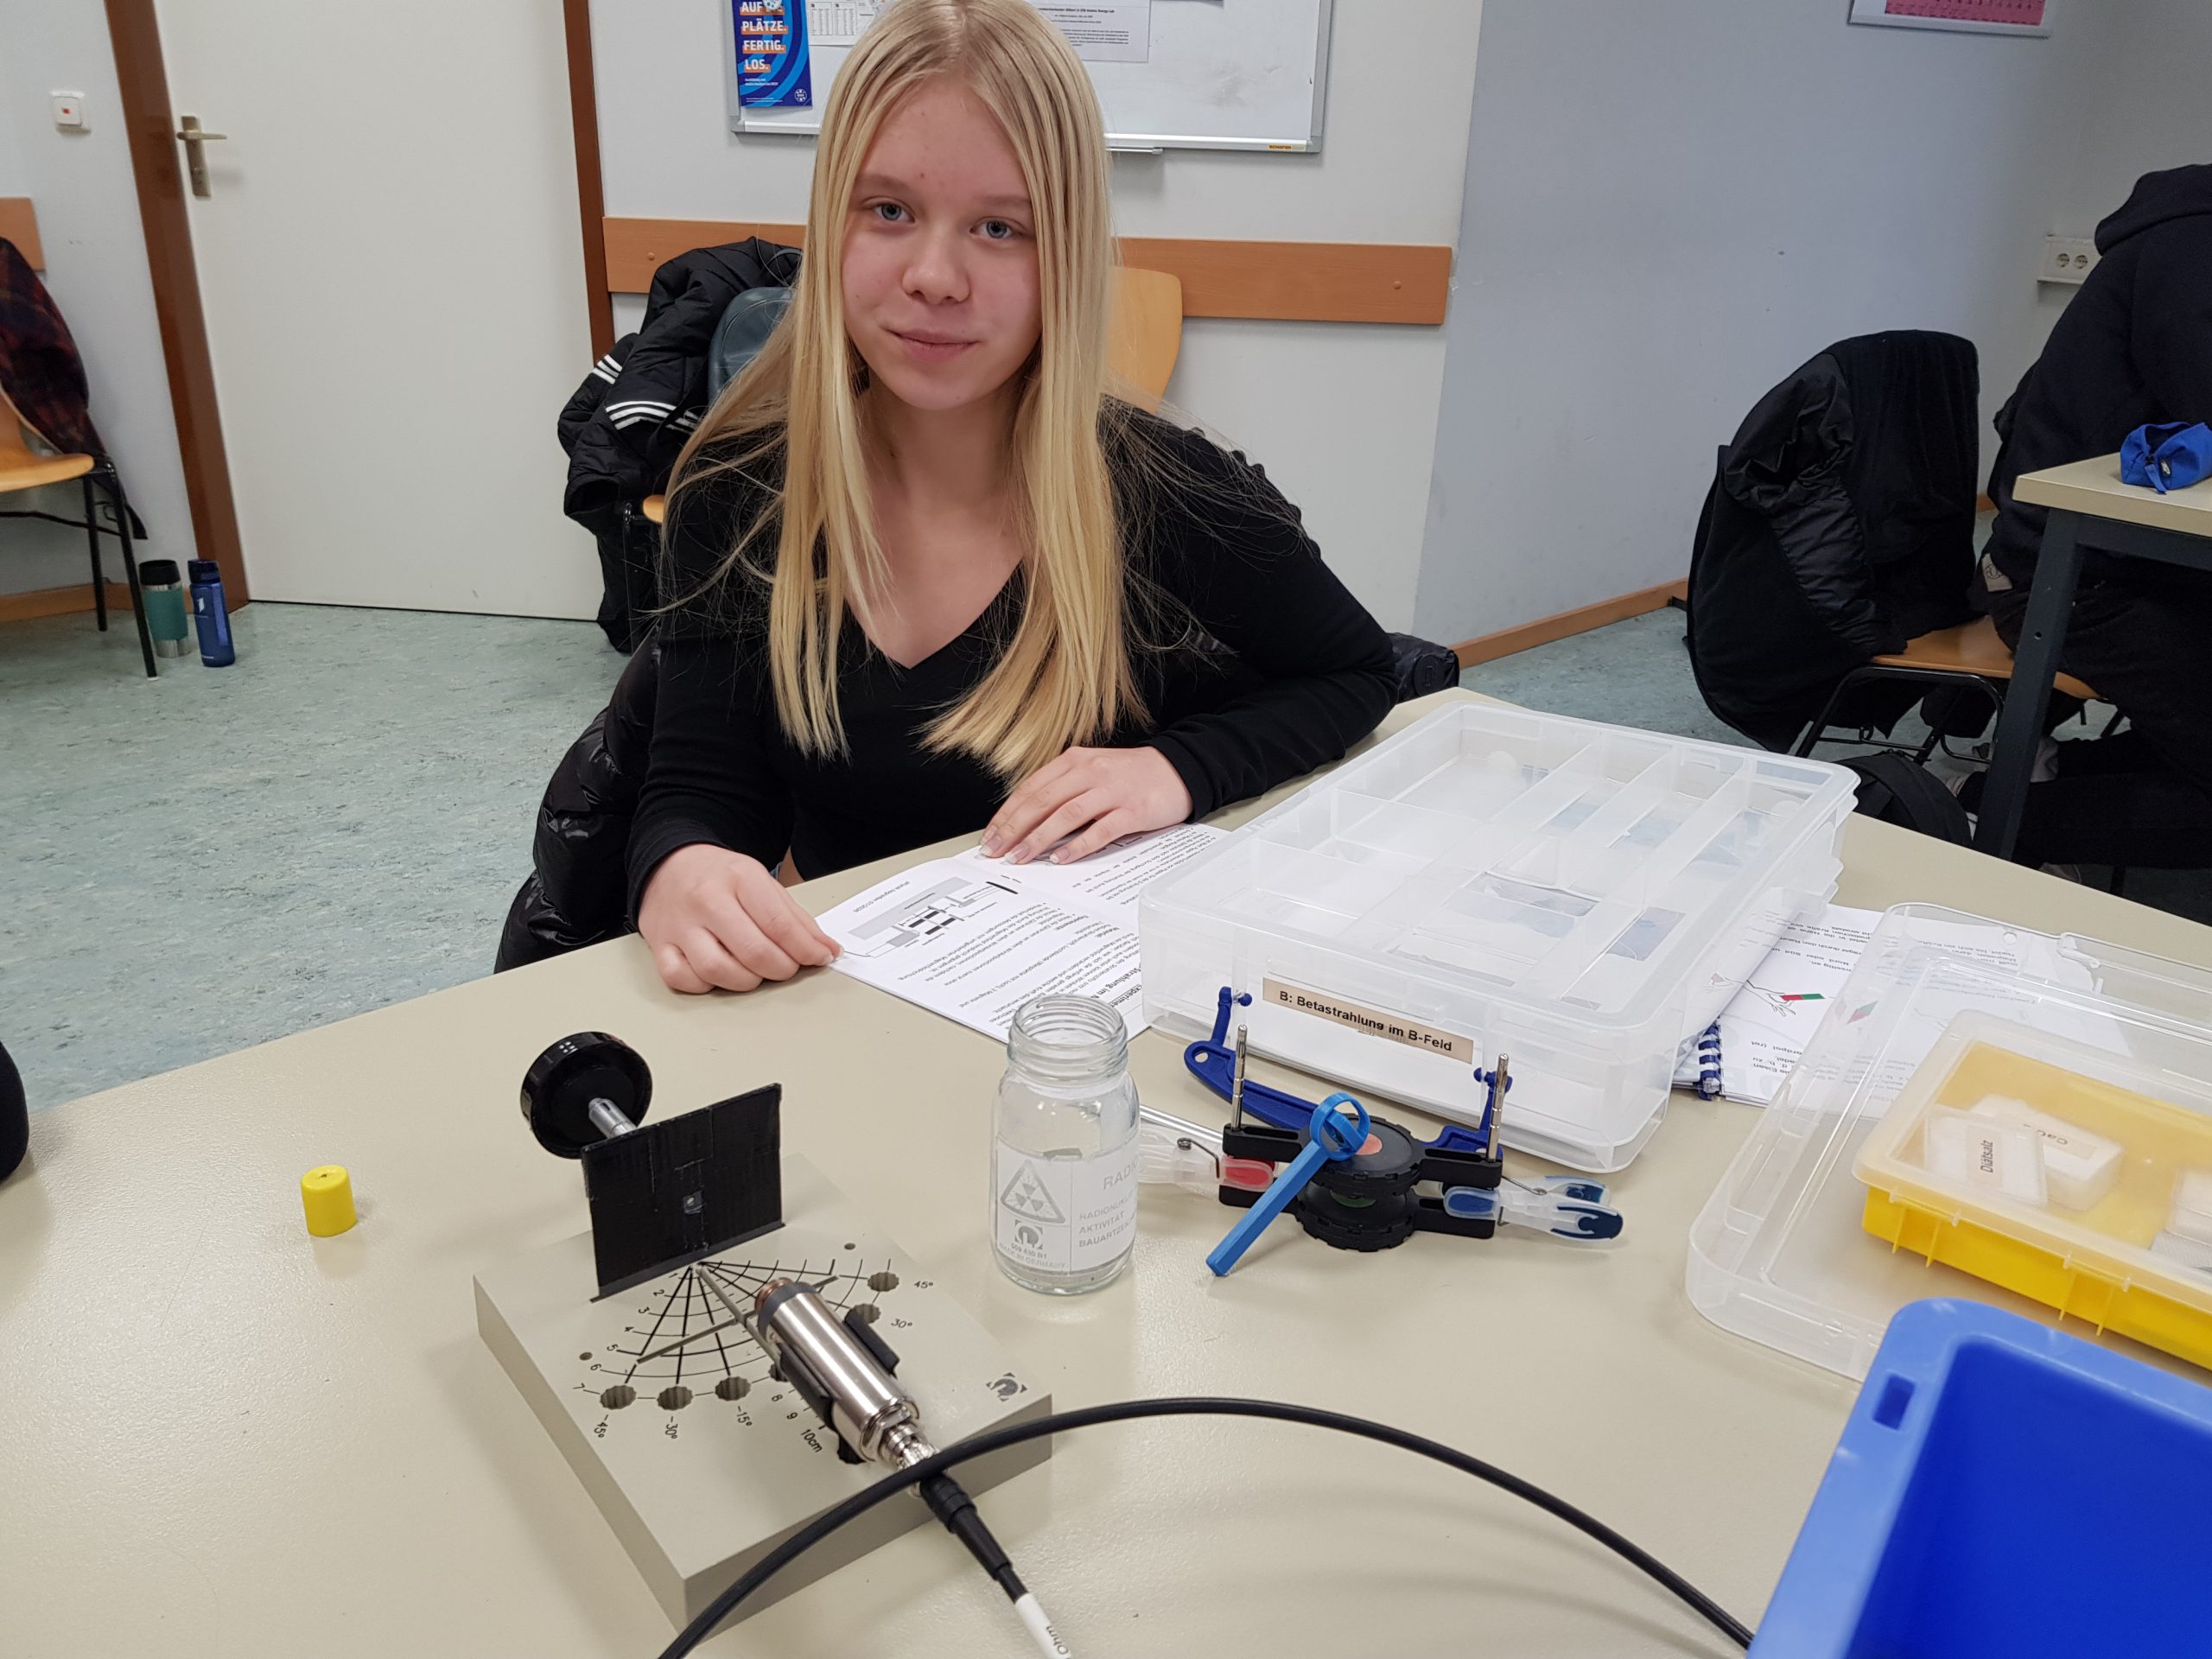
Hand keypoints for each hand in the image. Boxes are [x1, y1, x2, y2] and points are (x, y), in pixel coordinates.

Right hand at [638, 844, 840, 994]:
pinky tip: (719, 974)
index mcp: (739, 879)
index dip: (806, 949)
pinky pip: (682, 979)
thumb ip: (795, 918)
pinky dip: (705, 985)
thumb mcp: (761, 883)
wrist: (668, 865)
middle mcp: (706, 901)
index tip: (820, 958)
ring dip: (746, 981)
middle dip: (781, 969)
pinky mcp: (659, 946)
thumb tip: (824, 950)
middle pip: (753, 951)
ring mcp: (680, 926)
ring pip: (717, 971)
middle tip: (788, 967)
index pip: (779, 924)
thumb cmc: (718, 876)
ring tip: (755, 971)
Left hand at [980, 745, 1193, 865]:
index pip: (1031, 788)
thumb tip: (1029, 819)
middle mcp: (1090, 772)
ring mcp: (1112, 791)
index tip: (991, 835)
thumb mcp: (1092, 770)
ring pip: (1065, 815)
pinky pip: (1100, 831)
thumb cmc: (1131, 775)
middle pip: (1042, 801)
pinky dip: (1078, 846)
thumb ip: (1063, 788)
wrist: (1178, 769)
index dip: (1007, 813)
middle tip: (996, 851)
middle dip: (1014, 828)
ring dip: (1039, 839)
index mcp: (1075, 761)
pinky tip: (1061, 858)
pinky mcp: (1132, 810)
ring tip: (1021, 857)